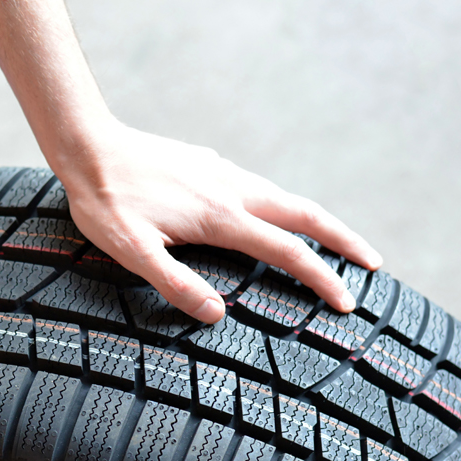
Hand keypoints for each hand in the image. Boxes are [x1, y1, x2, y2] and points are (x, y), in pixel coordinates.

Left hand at [57, 121, 382, 322]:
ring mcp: (222, 174)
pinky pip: (260, 188)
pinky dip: (284, 208)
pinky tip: (273, 218)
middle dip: (344, 240)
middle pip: (305, 213)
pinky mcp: (208, 166)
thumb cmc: (105, 202)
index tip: (347, 303)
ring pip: (284, 197)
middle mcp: (231, 190)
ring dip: (316, 221)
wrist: (87, 145)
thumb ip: (176, 284)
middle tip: (374, 264)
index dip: (322, 278)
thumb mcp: (132, 252)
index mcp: (220, 217)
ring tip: (335, 244)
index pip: (287, 251)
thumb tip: (219, 315)